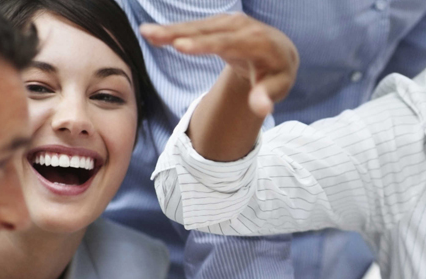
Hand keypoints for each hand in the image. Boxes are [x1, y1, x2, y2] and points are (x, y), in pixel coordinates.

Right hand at [140, 13, 298, 116]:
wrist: (279, 53)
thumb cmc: (276, 74)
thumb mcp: (278, 88)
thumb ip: (266, 97)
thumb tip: (261, 109)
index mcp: (260, 42)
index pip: (230, 43)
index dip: (204, 45)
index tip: (180, 47)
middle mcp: (244, 26)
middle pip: (209, 31)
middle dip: (180, 33)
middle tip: (152, 36)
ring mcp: (230, 22)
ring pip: (198, 26)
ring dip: (171, 29)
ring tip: (146, 33)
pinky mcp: (220, 23)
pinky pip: (195, 26)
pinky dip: (175, 29)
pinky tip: (152, 33)